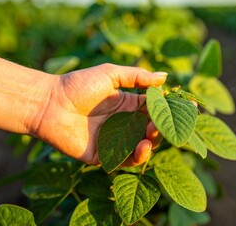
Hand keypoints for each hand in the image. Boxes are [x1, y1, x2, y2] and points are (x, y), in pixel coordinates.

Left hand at [30, 63, 166, 164]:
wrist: (49, 104)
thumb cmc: (78, 85)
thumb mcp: (109, 74)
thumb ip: (137, 77)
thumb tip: (165, 77)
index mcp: (126, 105)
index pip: (153, 109)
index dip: (167, 109)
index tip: (187, 107)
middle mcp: (123, 124)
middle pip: (150, 130)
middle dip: (159, 128)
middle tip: (159, 124)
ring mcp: (114, 141)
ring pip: (141, 147)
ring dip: (151, 143)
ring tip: (150, 137)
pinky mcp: (103, 156)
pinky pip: (124, 160)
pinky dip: (136, 157)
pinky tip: (141, 148)